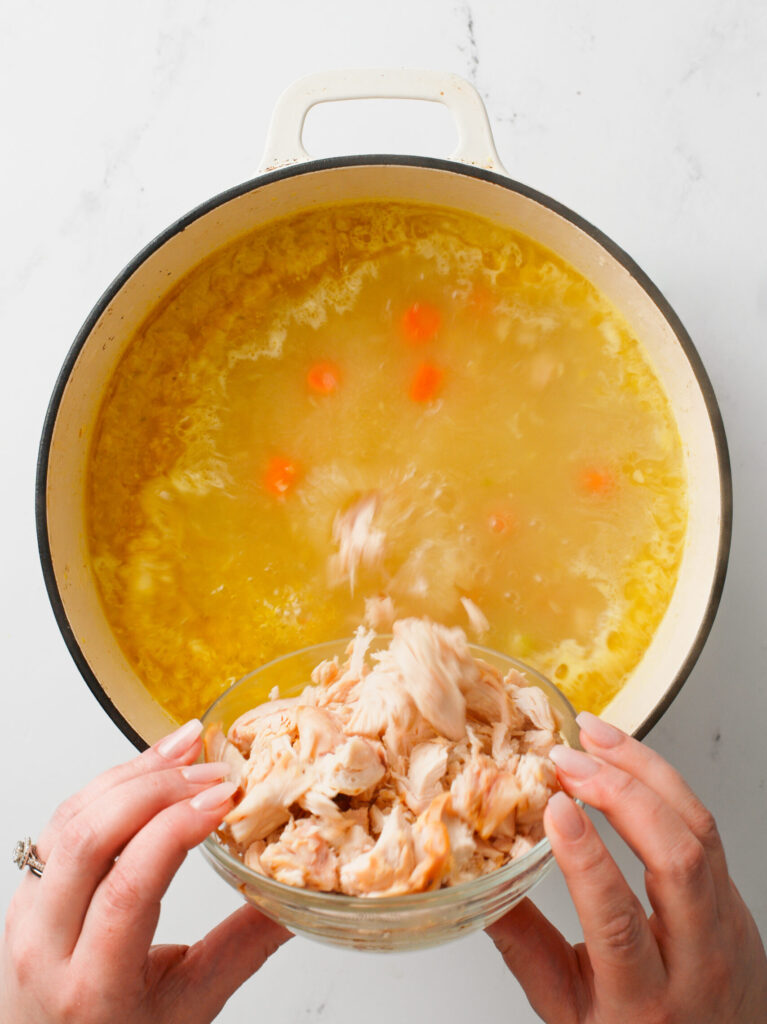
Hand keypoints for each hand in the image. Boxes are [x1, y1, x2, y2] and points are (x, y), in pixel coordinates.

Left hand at [1, 720, 290, 1022]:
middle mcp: (45, 943)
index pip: (128, 888)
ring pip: (72, 817)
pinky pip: (64, 818)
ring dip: (134, 772)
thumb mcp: (187, 1009)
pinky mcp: (27, 886)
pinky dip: (110, 782)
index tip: (224, 799)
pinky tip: (149, 766)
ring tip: (187, 746)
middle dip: (158, 787)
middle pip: (90, 839)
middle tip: (212, 770)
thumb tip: (292, 901)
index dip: (177, 829)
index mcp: (92, 985)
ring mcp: (27, 910)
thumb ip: (241, 951)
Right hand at [488, 713, 766, 1022]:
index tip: (553, 807)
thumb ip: (524, 948)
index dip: (585, 858)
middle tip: (570, 760)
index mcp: (644, 999)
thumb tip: (477, 889)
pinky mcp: (735, 891)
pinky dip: (663, 779)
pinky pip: (705, 823)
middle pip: (679, 860)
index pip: (619, 921)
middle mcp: (697, 958)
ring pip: (699, 829)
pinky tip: (626, 756)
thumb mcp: (569, 1010)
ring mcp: (726, 920)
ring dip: (644, 770)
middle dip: (622, 795)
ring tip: (594, 736)